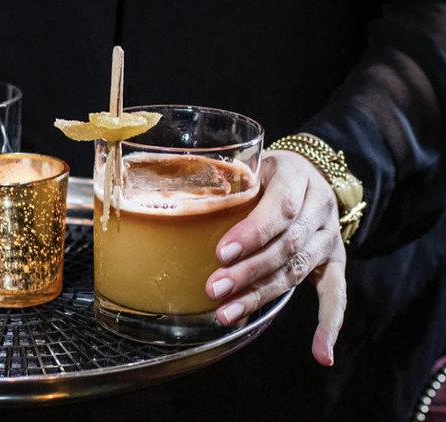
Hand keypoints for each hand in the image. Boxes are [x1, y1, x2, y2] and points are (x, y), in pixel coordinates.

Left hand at [205, 150, 346, 365]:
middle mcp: (320, 207)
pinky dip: (330, 325)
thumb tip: (181, 210)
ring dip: (261, 295)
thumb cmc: (266, 171)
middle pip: (286, 246)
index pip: (280, 208)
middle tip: (214, 289)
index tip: (222, 253)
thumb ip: (226, 185)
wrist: (309, 171)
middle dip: (248, 271)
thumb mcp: (248, 164)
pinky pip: (336, 295)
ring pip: (296, 271)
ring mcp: (329, 237)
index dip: (253, 233)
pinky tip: (321, 353)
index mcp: (298, 177)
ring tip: (227, 314)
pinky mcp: (334, 261)